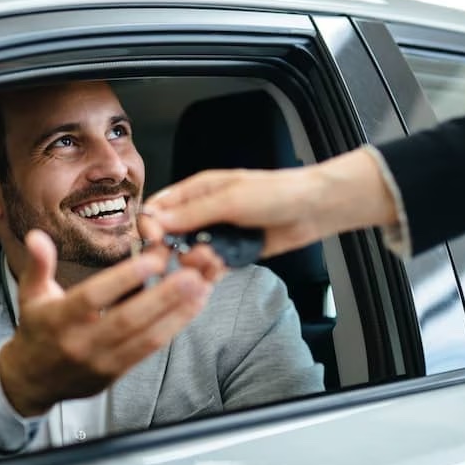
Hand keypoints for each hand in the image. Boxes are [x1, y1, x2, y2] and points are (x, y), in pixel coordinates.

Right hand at [0, 229, 221, 416]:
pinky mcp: (117, 373)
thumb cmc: (37, 329)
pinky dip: (173, 327)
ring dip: (177, 312)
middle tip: (192, 273)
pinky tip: (192, 307)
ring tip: (202, 287)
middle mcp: (82, 342)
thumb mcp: (31, 294)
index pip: (94, 297)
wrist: (33, 381)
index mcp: (59, 319)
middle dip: (164, 296)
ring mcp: (101, 361)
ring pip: (145, 337)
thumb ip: (39, 264)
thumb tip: (37, 236)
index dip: (124, 279)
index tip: (153, 259)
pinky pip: (149, 350)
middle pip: (128, 319)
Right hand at [143, 148, 398, 258]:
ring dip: (196, 263)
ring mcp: (217, 234)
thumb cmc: (275, 193)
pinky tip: (219, 271)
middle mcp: (202, 213)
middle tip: (188, 257)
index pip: (158, 208)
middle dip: (173, 250)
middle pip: (169, 236)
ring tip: (215, 261)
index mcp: (196, 191)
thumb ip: (192, 213)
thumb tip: (154, 220)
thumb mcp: (230, 199)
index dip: (150, 226)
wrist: (313, 209)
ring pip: (189, 255)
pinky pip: (211, 268)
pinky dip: (211, 273)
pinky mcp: (232, 253)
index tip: (155, 242)